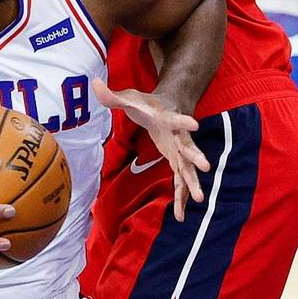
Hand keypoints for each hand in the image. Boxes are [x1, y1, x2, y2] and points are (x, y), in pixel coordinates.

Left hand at [91, 78, 210, 221]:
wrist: (169, 107)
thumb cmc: (149, 103)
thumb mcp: (130, 98)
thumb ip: (112, 94)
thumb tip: (92, 82)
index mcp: (168, 118)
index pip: (177, 119)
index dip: (185, 121)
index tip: (195, 125)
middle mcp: (179, 136)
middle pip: (188, 147)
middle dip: (196, 156)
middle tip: (205, 166)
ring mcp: (180, 151)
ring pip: (188, 168)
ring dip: (192, 183)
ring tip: (199, 199)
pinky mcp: (177, 161)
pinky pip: (181, 181)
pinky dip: (181, 198)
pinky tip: (180, 216)